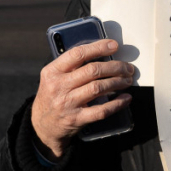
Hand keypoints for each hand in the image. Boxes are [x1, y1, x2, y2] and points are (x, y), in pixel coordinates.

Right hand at [31, 40, 133, 159]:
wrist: (42, 126)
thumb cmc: (52, 97)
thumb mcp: (53, 78)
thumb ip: (71, 66)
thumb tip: (102, 53)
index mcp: (52, 71)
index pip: (77, 54)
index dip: (98, 48)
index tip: (114, 45)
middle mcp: (59, 86)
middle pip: (92, 71)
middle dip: (115, 67)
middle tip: (127, 67)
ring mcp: (68, 103)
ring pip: (98, 88)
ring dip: (117, 82)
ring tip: (128, 80)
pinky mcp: (77, 119)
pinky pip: (101, 110)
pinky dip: (117, 104)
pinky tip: (126, 98)